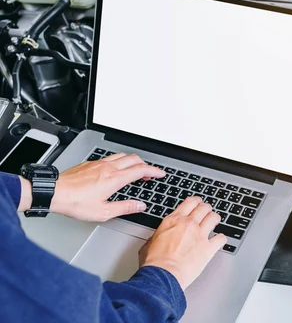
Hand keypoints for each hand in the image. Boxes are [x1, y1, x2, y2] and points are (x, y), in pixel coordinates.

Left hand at [19, 153, 164, 220]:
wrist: (54, 192)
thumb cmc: (75, 203)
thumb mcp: (103, 212)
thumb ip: (125, 207)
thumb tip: (140, 206)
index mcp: (115, 179)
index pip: (141, 170)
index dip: (154, 171)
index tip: (160, 173)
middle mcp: (108, 167)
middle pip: (134, 159)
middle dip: (145, 165)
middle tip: (148, 173)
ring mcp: (98, 163)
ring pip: (122, 155)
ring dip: (132, 161)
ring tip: (134, 170)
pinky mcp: (90, 163)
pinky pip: (109, 157)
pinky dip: (118, 161)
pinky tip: (114, 169)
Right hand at [139, 196, 226, 289]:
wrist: (162, 275)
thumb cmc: (154, 262)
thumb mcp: (150, 242)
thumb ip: (159, 234)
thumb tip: (159, 236)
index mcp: (174, 220)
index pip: (190, 202)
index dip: (196, 201)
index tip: (197, 203)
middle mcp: (189, 224)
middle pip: (204, 208)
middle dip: (206, 208)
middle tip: (207, 211)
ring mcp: (200, 235)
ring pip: (214, 218)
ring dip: (215, 219)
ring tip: (214, 222)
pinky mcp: (208, 249)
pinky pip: (221, 239)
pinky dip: (221, 239)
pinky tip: (218, 240)